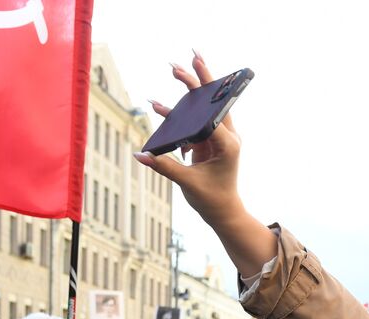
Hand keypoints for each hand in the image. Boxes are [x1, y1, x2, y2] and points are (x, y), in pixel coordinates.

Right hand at [134, 54, 244, 228]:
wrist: (224, 212)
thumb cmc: (212, 200)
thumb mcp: (187, 183)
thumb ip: (164, 166)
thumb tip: (140, 154)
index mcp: (228, 145)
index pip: (214, 112)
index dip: (203, 90)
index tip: (195, 70)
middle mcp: (227, 138)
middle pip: (213, 102)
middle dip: (201, 79)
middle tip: (192, 56)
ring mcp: (218, 139)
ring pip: (204, 109)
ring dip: (191, 91)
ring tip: (176, 69)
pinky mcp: (209, 143)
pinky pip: (194, 123)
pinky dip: (179, 115)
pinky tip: (159, 107)